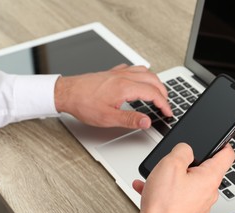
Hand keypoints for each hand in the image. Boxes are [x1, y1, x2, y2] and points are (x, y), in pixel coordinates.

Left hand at [54, 64, 171, 127]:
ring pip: (145, 71)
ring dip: (155, 82)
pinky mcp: (112, 72)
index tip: (168, 112)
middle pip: (153, 80)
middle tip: (165, 104)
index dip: (164, 104)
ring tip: (158, 92)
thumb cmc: (83, 104)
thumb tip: (147, 122)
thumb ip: (130, 120)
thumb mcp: (108, 118)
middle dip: (163, 92)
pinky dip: (142, 74)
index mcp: (125, 88)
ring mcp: (118, 72)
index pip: (153, 93)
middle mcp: (124, 77)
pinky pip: (133, 68)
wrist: (66, 92)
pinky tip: (139, 80)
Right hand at [132, 143, 234, 212]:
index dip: (223, 143)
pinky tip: (150, 188)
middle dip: (189, 162)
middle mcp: (209, 192)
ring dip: (173, 176)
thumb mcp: (171, 164)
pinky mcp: (188, 212)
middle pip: (205, 168)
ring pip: (189, 182)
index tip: (218, 139)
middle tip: (174, 160)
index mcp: (210, 178)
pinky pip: (180, 194)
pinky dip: (167, 189)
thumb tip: (186, 148)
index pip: (227, 155)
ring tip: (157, 176)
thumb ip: (182, 150)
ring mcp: (199, 204)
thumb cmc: (164, 204)